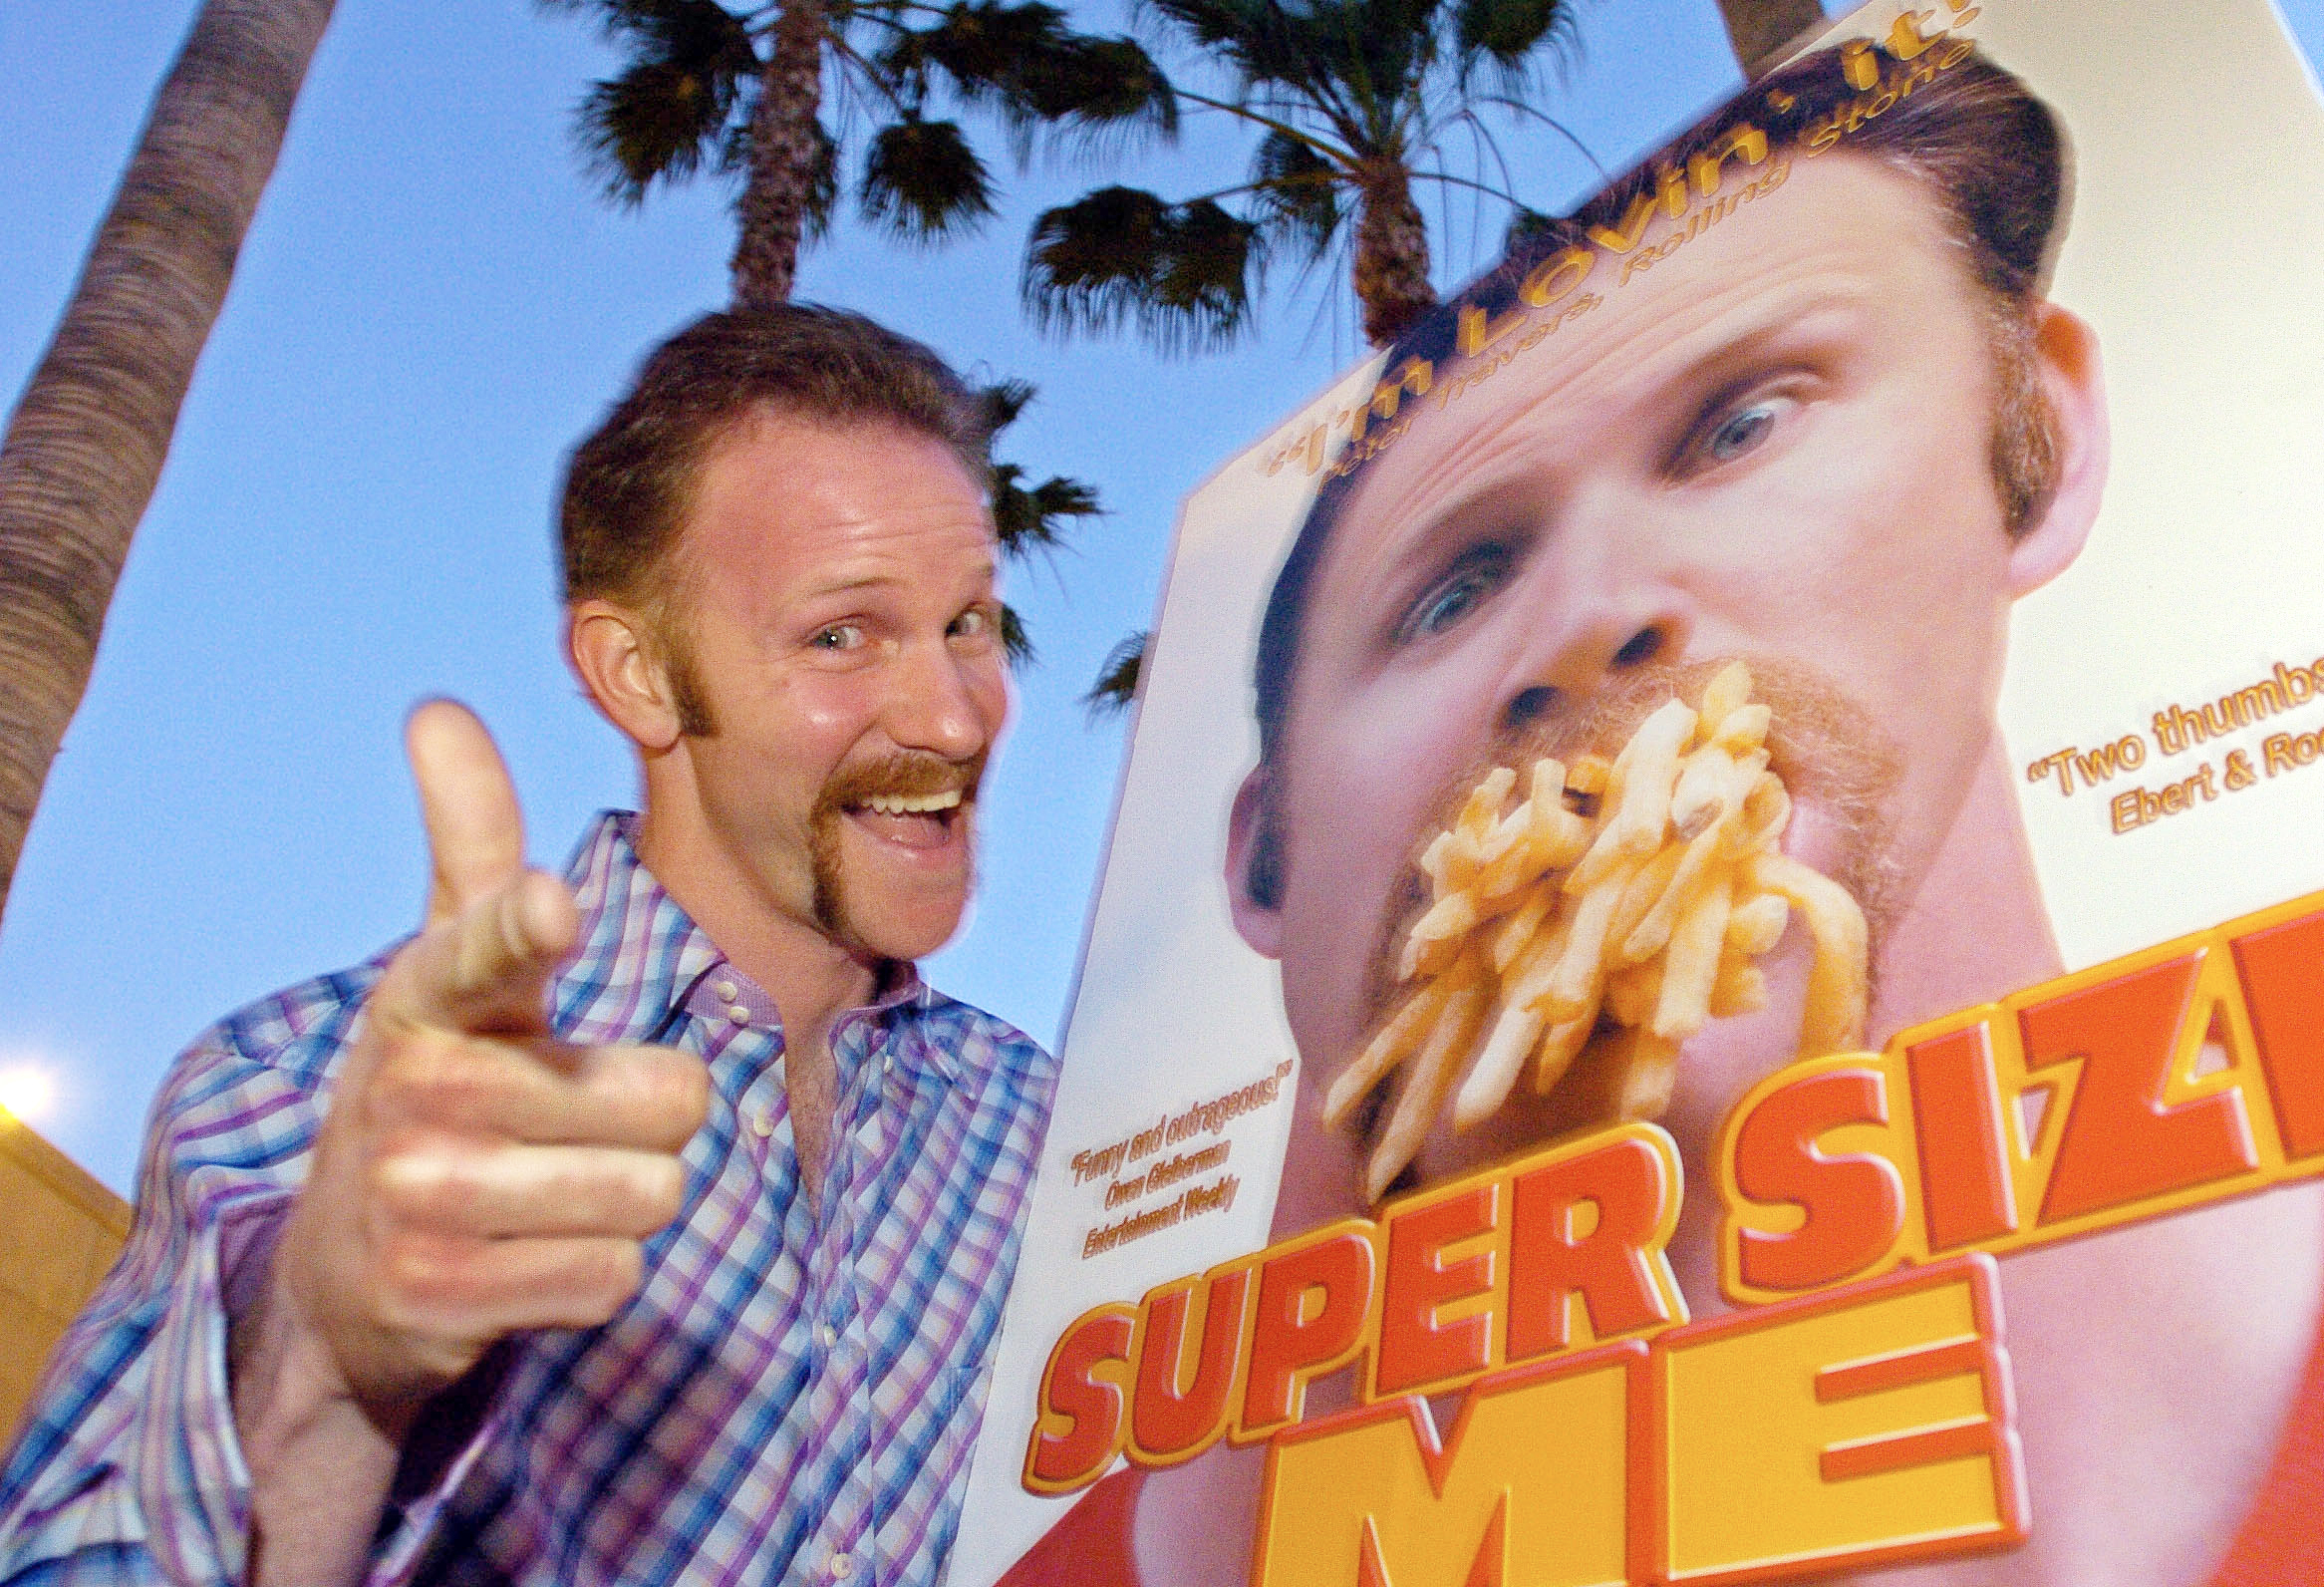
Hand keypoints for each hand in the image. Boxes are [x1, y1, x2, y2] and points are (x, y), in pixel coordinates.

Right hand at [267, 700, 709, 1432]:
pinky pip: (614, 1280)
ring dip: (626, 1203)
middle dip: (647, 1125)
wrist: (345, 1278)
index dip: (522, 928)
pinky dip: (593, 1277)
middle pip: (668, 1101)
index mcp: (428, 997)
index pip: (482, 948)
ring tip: (547, 1196)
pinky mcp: (439, 1299)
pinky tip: (525, 1264)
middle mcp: (413, 1092)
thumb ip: (467, 843)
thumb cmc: (437, 1094)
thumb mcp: (448, 973)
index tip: (550, 903)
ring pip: (652, 1194)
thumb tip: (438, 709)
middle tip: (566, 1132)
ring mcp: (417, 1200)